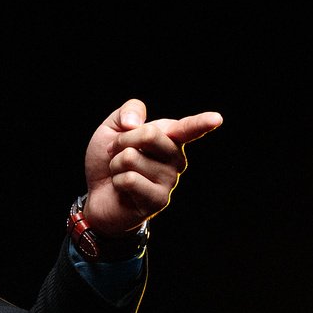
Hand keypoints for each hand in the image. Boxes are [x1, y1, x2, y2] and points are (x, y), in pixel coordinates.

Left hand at [81, 99, 222, 235]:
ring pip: (131, 158)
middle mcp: (175, 159)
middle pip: (148, 134)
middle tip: (116, 153)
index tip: (216, 119)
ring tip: (120, 174)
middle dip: (121, 141)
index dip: (202, 123)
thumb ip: (127, 112)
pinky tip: (122, 189)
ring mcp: (170, 181)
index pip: (188, 128)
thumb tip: (134, 123)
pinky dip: (117, 181)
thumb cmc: (108, 160)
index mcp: (169, 138)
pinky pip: (129, 179)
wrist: (96, 195)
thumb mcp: (112, 128)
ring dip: (115, 165)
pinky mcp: (159, 200)